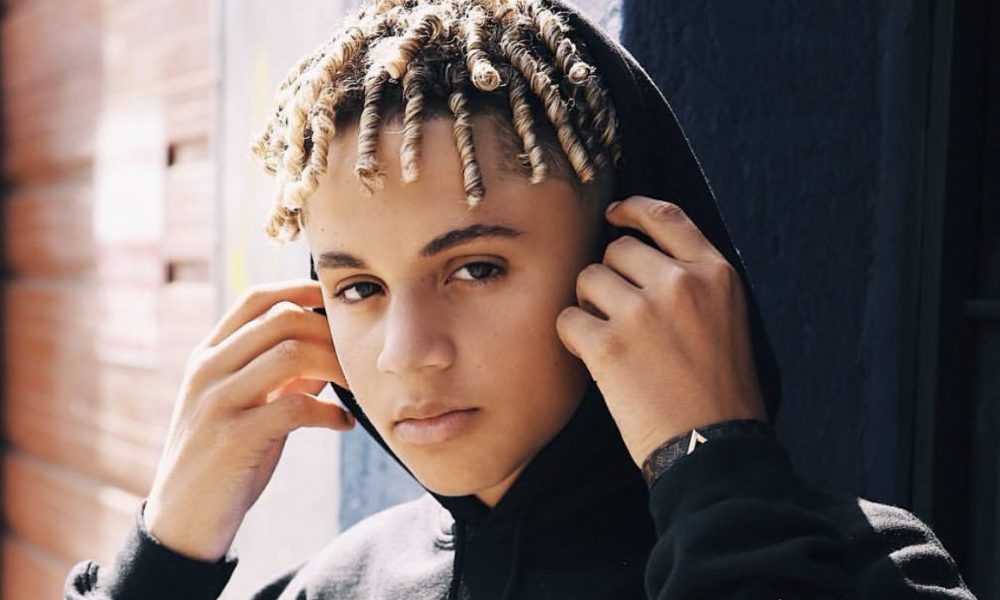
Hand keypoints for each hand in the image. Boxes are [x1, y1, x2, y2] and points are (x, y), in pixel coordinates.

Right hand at [143, 280, 354, 561]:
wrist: (182, 521)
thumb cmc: (223, 459)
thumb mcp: (245, 406)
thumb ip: (277, 376)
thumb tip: (324, 349)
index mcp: (208, 355)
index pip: (256, 299)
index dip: (301, 290)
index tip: (336, 302)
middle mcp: (208, 370)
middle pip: (281, 319)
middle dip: (328, 332)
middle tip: (354, 356)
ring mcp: (217, 402)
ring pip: (290, 354)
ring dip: (334, 367)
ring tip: (353, 387)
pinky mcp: (233, 438)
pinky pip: (295, 407)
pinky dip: (330, 413)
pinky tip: (343, 424)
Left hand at [556, 196, 766, 466]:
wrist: (714, 448)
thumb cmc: (721, 391)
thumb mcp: (728, 319)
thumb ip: (694, 281)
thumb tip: (641, 256)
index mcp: (715, 273)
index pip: (665, 215)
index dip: (632, 209)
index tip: (613, 214)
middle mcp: (679, 283)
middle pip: (617, 249)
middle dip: (609, 276)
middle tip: (617, 313)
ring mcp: (641, 312)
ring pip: (587, 280)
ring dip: (589, 305)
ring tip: (610, 339)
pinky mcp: (607, 346)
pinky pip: (567, 319)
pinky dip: (572, 338)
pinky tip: (593, 359)